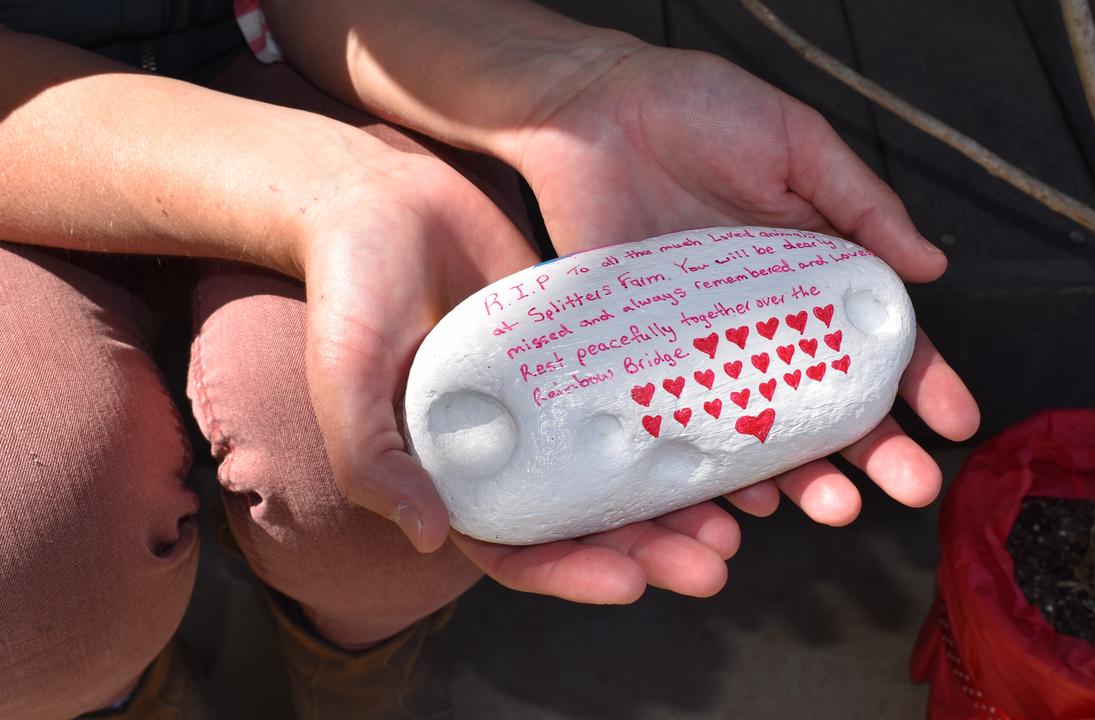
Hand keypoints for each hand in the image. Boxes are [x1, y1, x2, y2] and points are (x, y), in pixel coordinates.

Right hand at [300, 149, 740, 603]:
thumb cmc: (350, 289)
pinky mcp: (591, 348)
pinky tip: (736, 428)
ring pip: (630, 465)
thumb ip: (371, 458)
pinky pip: (645, 392)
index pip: (518, 549)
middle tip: (714, 563)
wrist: (383, 196)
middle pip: (592, 521)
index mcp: (456, 474)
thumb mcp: (345, 376)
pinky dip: (687, 417)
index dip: (573, 574)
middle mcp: (514, 448)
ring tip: (740, 515)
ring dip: (682, 500)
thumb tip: (432, 537)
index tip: (631, 584)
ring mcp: (556, 400)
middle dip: (652, 550)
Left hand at [511, 45, 979, 524]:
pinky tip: (742, 498)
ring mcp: (706, 347)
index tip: (957, 422)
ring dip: (803, 475)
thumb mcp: (796, 145)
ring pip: (763, 429)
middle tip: (911, 487)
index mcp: (813, 274)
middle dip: (877, 450)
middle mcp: (765, 323)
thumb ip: (863, 205)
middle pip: (830, 402)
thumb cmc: (697, 110)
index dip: (922, 382)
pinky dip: (712, 468)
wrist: (588, 110)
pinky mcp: (647, 358)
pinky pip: (684, 425)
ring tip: (835, 506)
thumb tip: (932, 266)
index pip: (878, 341)